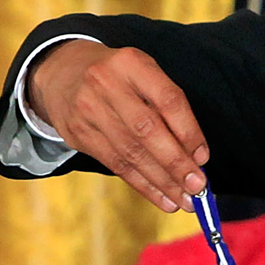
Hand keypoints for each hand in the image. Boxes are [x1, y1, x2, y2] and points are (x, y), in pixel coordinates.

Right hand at [28, 41, 208, 214]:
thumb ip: (167, 107)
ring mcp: (89, 110)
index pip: (167, 99)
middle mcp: (107, 84)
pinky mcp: (80, 135)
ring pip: (131, 154)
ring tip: (185, 201)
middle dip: (176, 163)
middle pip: (147, 130)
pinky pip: (117, 166)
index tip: (203, 157)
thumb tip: (196, 155)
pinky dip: (144, 186)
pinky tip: (164, 199)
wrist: (62, 74)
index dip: (189, 131)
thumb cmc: (117, 78)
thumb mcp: (142, 74)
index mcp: (131, 63)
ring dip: (163, 182)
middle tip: (197, 186)